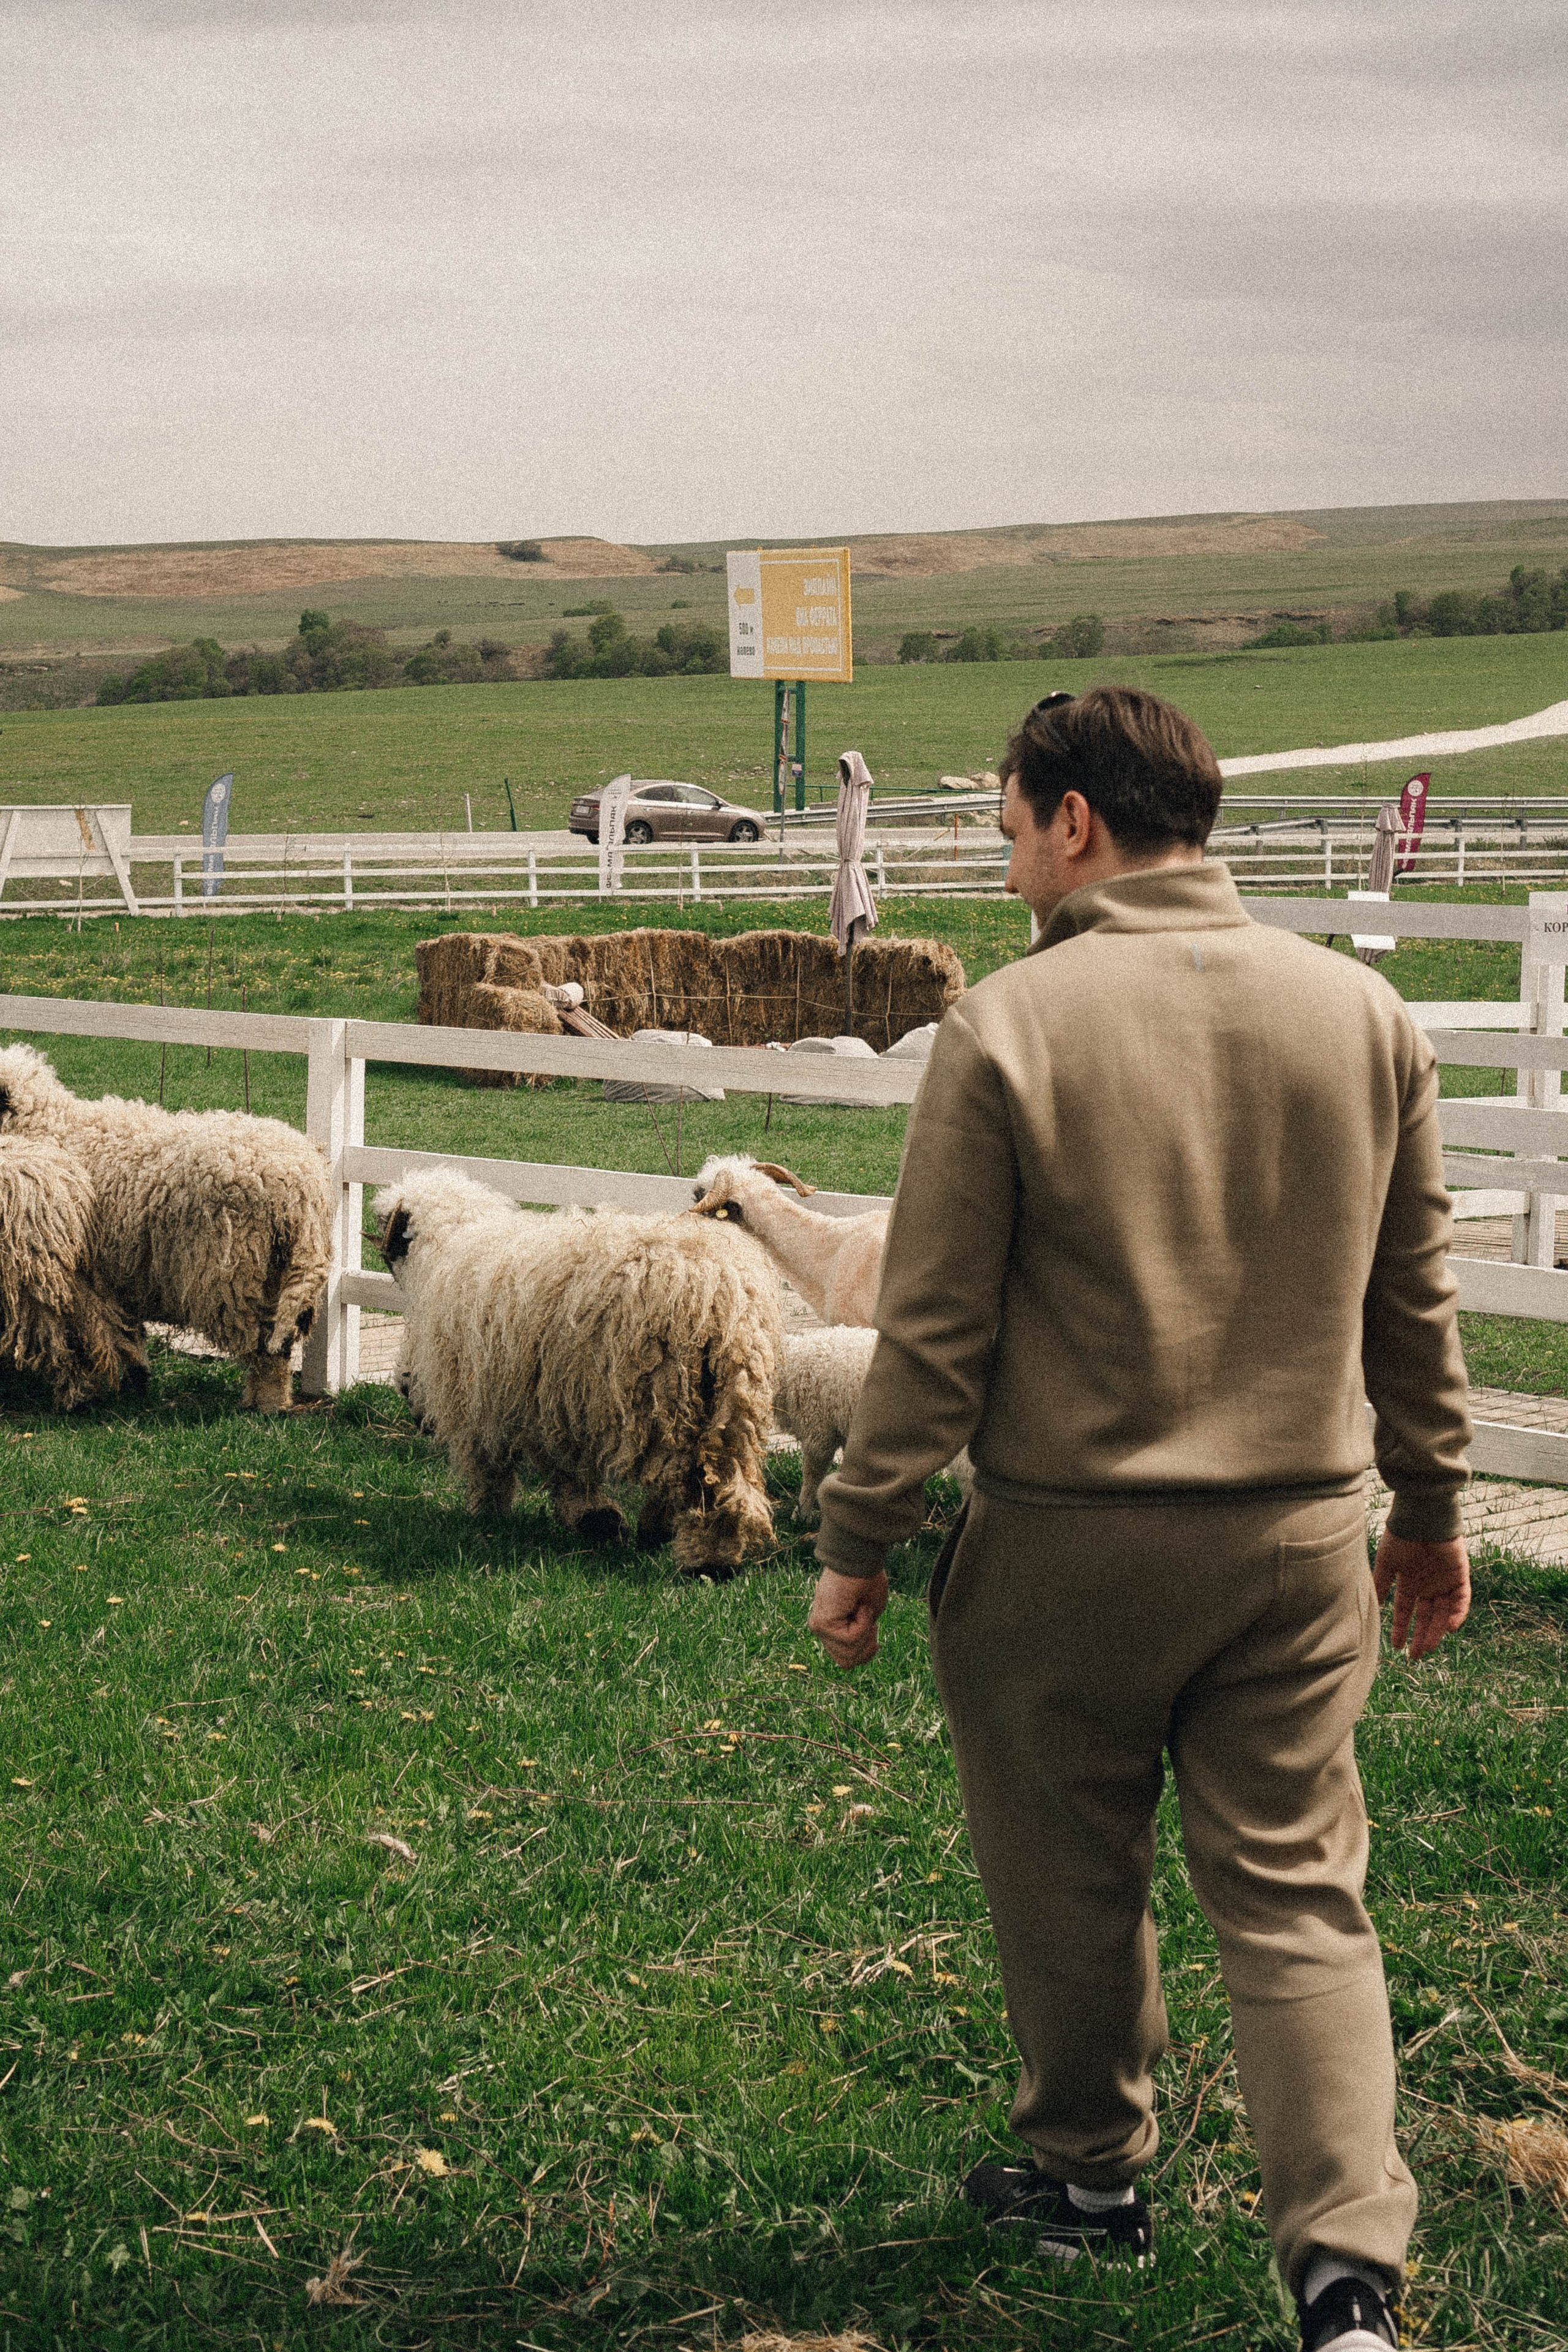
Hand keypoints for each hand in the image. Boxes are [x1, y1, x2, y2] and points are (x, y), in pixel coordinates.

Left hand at [807, 1567, 888, 1669]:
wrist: (860, 1559)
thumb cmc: (866, 1580)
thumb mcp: (868, 1616)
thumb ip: (861, 1635)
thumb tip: (865, 1651)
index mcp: (831, 1627)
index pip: (845, 1659)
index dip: (866, 1652)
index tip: (874, 1629)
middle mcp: (821, 1629)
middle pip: (847, 1663)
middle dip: (866, 1646)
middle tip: (868, 1619)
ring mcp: (819, 1627)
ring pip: (849, 1655)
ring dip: (865, 1633)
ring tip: (861, 1608)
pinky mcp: (822, 1624)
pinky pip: (850, 1640)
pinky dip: (862, 1623)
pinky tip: (858, 1605)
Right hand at [1373, 1530, 1470, 1660]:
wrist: (1421, 1517)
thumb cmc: (1400, 1537)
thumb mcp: (1386, 1563)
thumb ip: (1381, 1584)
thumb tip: (1376, 1605)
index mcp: (1409, 1581)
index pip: (1405, 1611)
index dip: (1401, 1628)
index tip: (1395, 1647)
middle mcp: (1427, 1584)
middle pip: (1426, 1617)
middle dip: (1421, 1636)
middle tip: (1416, 1656)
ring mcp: (1444, 1581)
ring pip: (1443, 1613)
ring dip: (1438, 1631)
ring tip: (1430, 1648)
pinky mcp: (1460, 1575)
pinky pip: (1462, 1600)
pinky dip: (1458, 1614)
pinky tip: (1450, 1628)